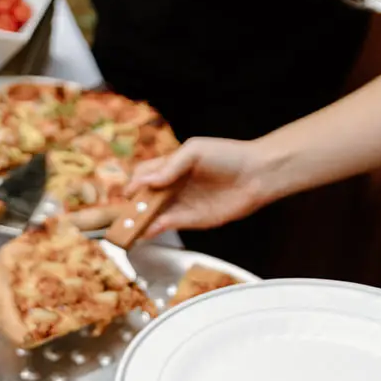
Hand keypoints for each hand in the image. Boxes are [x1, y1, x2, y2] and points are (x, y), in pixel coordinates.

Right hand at [127, 136, 276, 235]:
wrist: (257, 174)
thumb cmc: (227, 155)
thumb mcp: (195, 150)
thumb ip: (170, 165)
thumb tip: (149, 182)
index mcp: (170, 166)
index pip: (142, 175)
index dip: (134, 183)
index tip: (130, 192)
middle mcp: (172, 186)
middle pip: (144, 197)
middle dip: (132, 206)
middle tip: (123, 215)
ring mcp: (181, 203)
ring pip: (153, 213)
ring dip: (140, 220)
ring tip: (128, 227)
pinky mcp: (192, 219)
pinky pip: (168, 224)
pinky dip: (155, 228)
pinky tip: (147, 229)